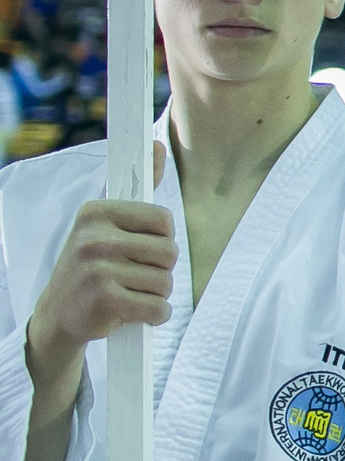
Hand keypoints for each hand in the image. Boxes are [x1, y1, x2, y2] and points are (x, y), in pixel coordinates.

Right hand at [27, 146, 174, 395]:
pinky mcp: (106, 301)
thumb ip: (139, 188)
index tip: (139, 247)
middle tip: (131, 274)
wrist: (57, 315)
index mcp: (96, 212)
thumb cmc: (91, 266)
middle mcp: (94, 238)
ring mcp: (98, 270)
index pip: (163, 220)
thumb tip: (157, 145)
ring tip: (128, 291)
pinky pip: (159, 308)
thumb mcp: (106, 225)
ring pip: (166, 282)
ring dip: (155, 293)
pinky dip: (153, 315)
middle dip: (159, 268)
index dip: (160, 238)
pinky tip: (131, 311)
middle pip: (170, 252)